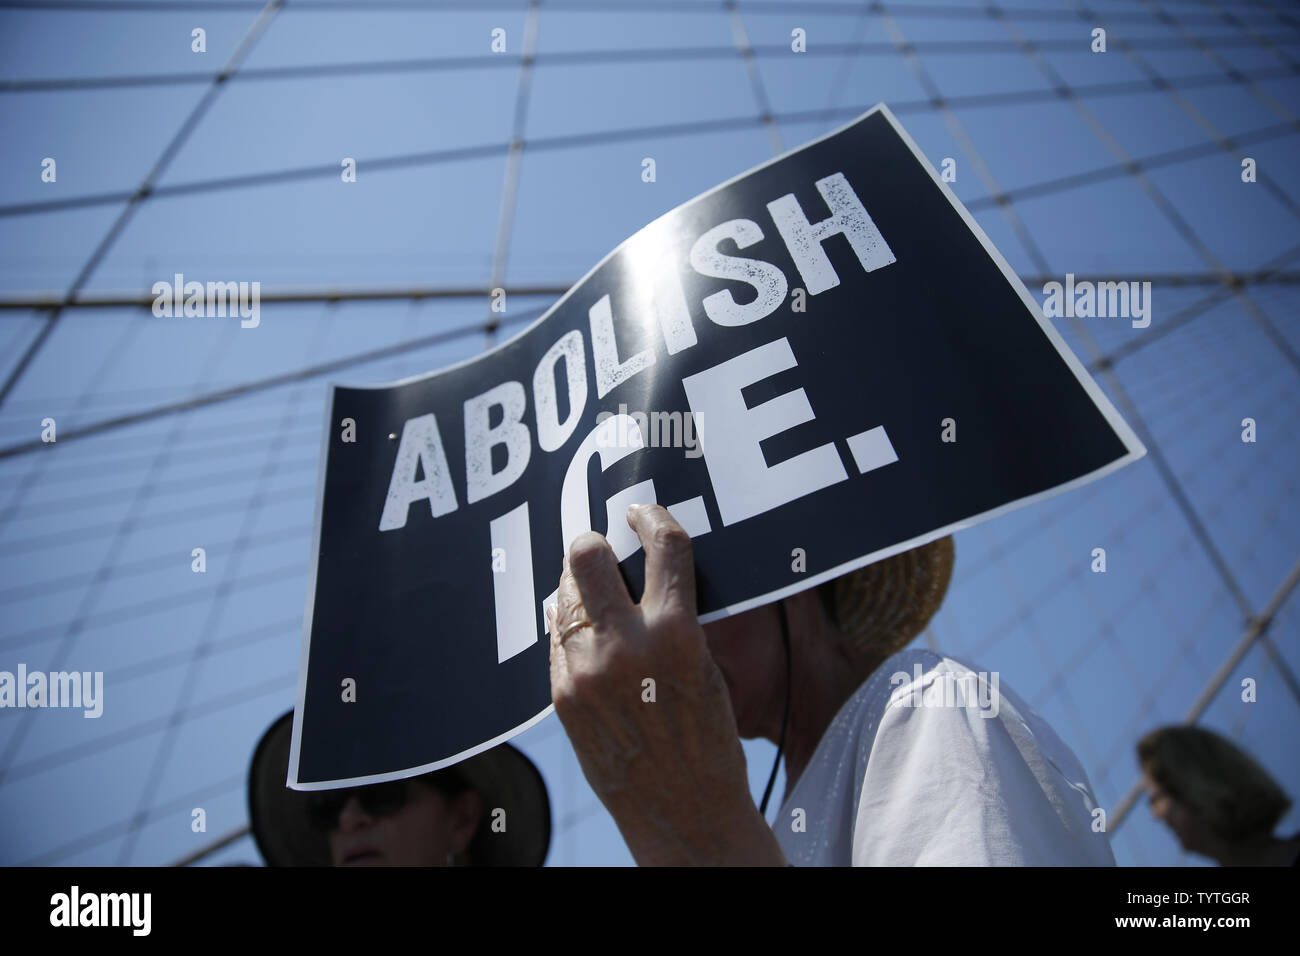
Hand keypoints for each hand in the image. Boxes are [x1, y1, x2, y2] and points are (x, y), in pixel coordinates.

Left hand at [547, 503, 785, 865]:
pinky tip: (586, 636)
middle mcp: (625, 648)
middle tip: (603, 547)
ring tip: (597, 597)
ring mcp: (585, 674)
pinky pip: (556, 638)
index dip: (652, 516)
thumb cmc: (708, 739)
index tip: (643, 512)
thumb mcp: (705, 666)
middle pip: (585, 555)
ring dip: (579, 589)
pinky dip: (570, 628)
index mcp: (677, 634)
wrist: (687, 815)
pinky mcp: (562, 698)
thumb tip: (633, 568)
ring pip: (563, 596)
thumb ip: (671, 616)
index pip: (663, 544)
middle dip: (594, 543)